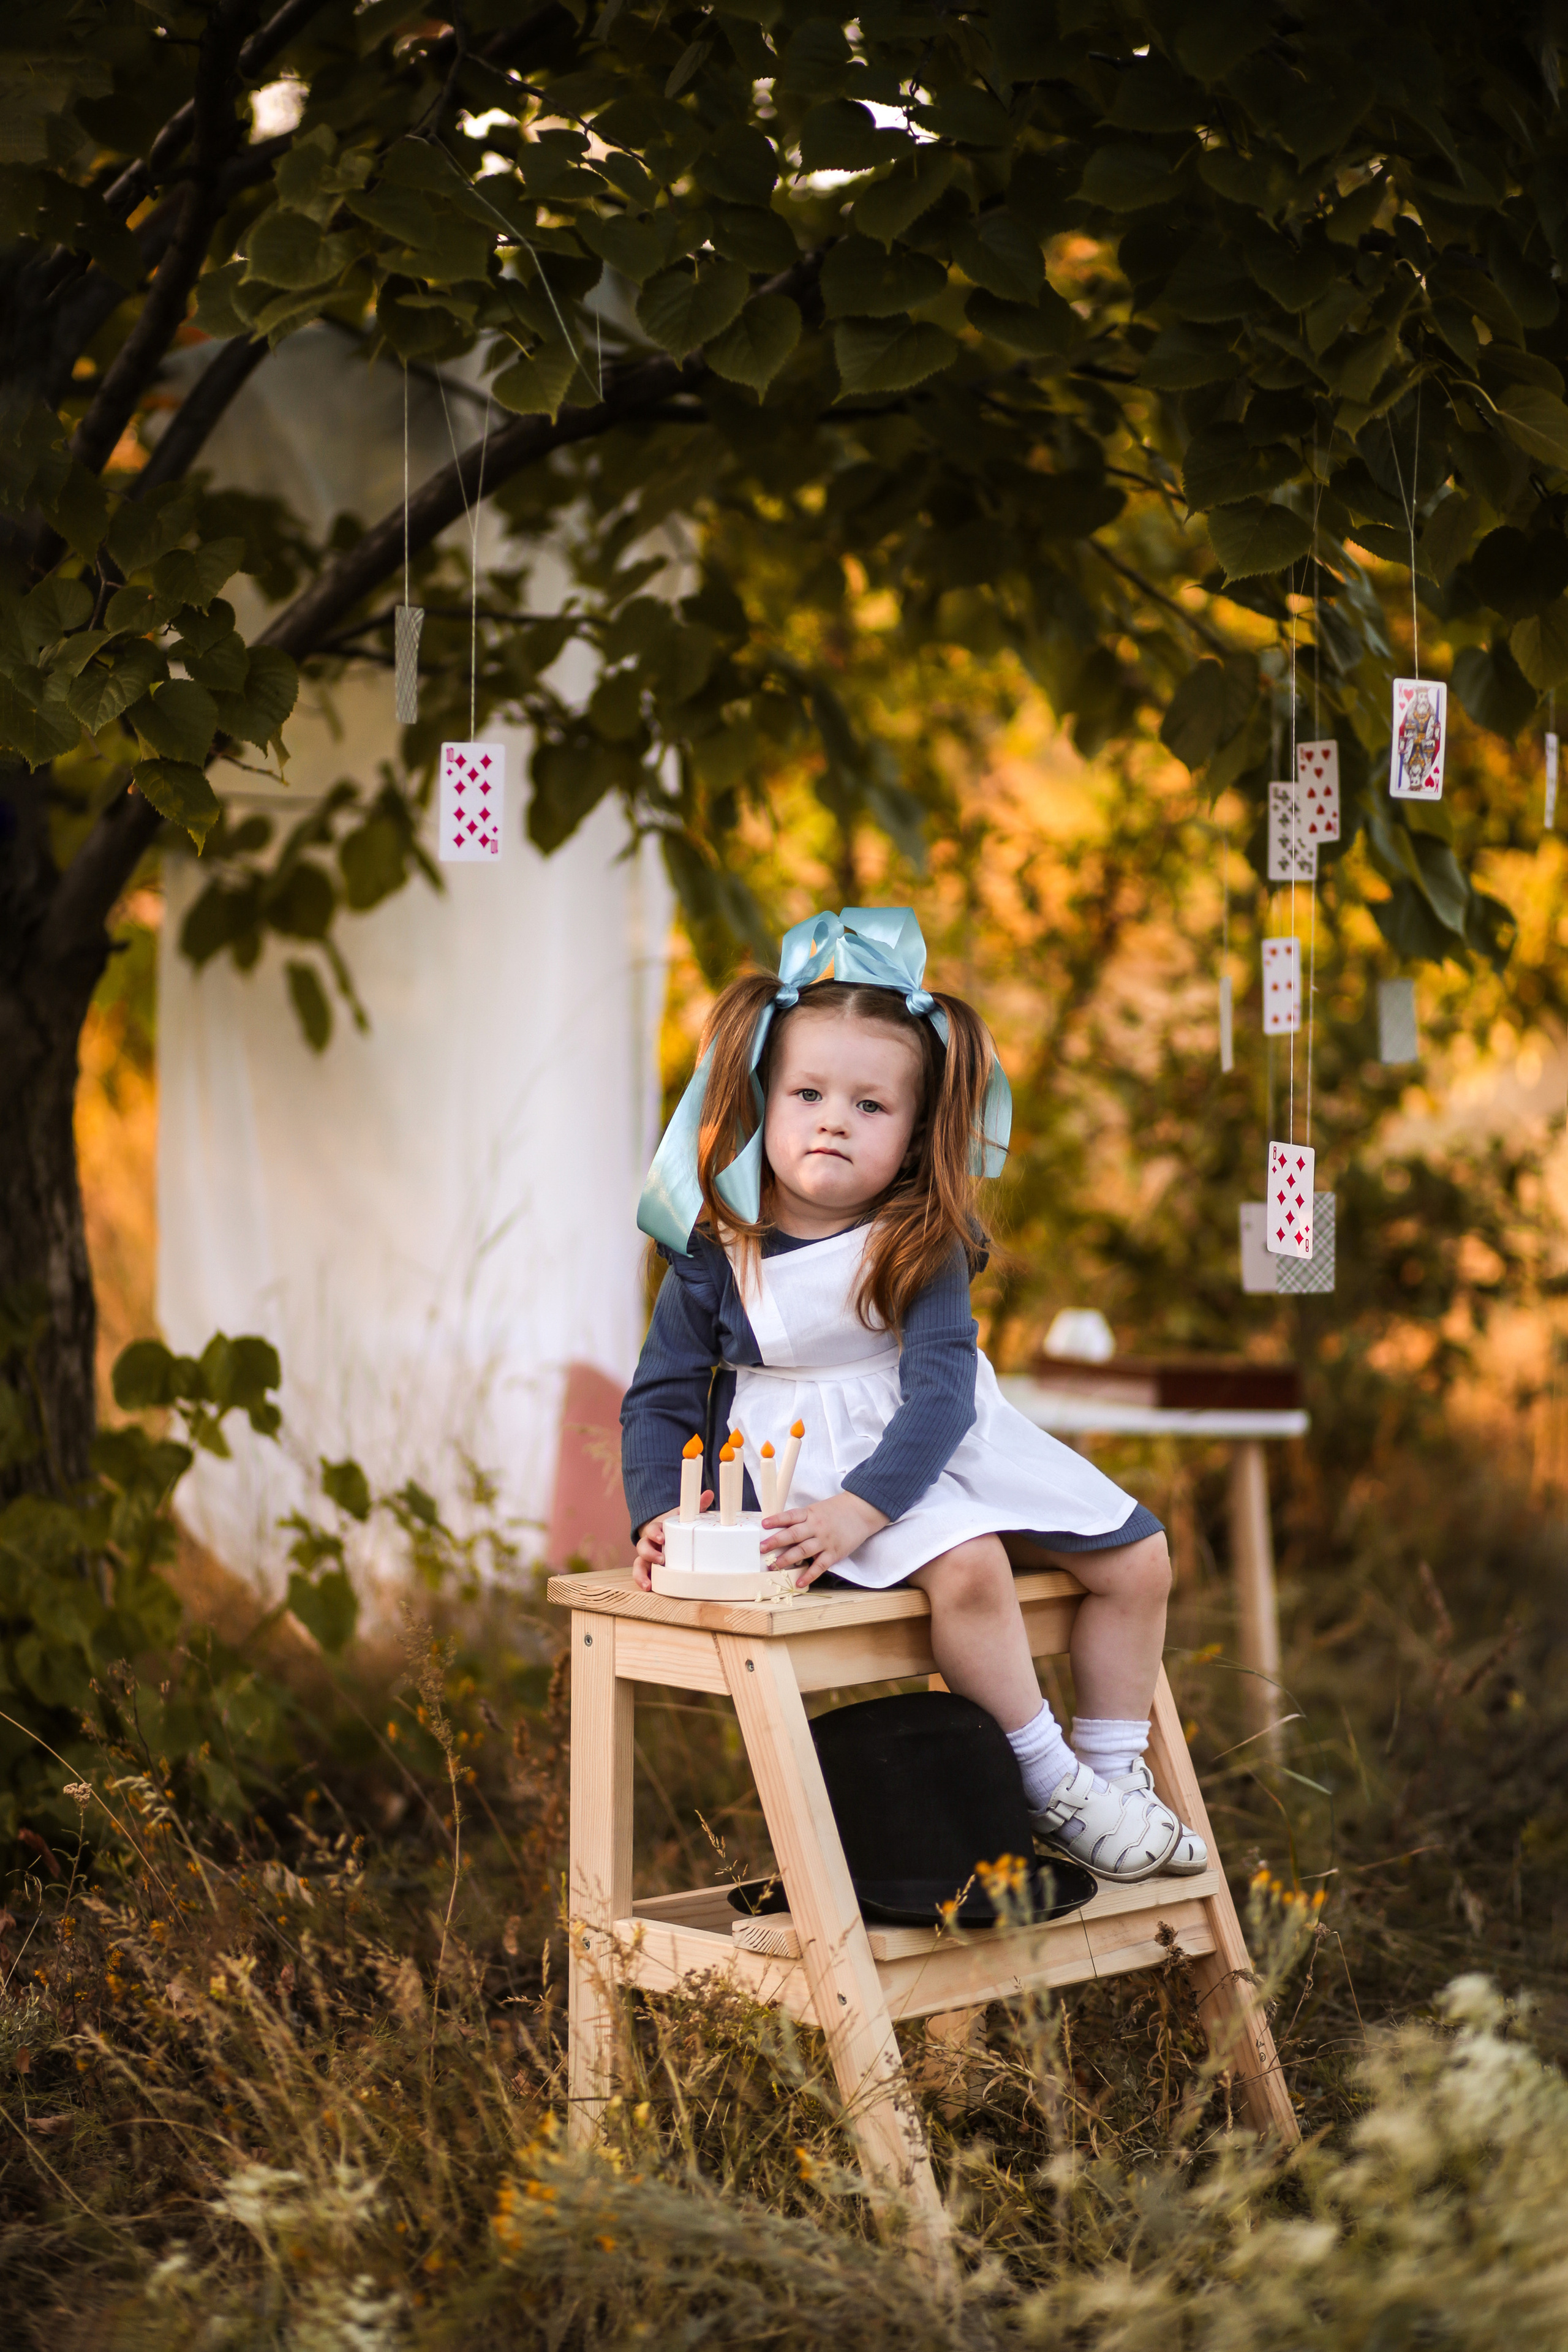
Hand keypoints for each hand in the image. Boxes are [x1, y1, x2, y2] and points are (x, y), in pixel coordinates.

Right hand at [632, 1492, 712, 1590]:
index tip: (661, 1538)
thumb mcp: (682, 1516)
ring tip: (648, 1584)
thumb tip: (709, 1493)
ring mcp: (646, 1556)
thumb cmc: (673, 1525)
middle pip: (642, 1547)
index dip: (655, 1533)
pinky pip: (641, 1575)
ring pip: (638, 1564)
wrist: (661, 1532)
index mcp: (657, 1529)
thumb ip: (695, 1506)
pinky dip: (642, 1581)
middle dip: (650, 1554)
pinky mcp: (647, 1567)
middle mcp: (648, 1543)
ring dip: (641, 1574)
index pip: (652, 1529)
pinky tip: (648, 1589)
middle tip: (661, 1559)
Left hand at [762, 1491, 888, 1587]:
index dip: (776, 1520)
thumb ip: (802, 1519)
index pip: (791, 1516)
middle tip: (762, 1549)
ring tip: (774, 1566)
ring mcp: (825, 1540)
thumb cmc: (836, 1511)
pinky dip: (809, 1575)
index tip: (763, 1524)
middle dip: (776, 1542)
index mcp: (810, 1514)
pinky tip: (799, 1582)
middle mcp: (816, 1527)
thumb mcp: (817, 1509)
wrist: (861, 1511)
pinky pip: (820, 1566)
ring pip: (803, 1550)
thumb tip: (781, 1529)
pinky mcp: (834, 1553)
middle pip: (793, 1534)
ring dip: (787, 1559)